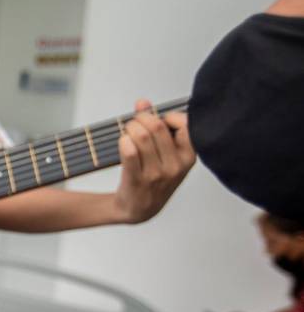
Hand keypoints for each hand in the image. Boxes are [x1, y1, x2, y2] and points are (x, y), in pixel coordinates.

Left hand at [113, 99, 195, 223]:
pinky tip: (123, 142)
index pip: (185, 124)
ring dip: (129, 128)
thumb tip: (142, 102)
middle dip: (141, 118)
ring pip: (141, 137)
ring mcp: (157, 175)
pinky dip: (123, 140)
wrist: (139, 209)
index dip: (167, 116)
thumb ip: (157, 125)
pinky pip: (129, 151)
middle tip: (134, 122)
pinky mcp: (137, 180)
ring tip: (127, 131)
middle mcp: (175, 166)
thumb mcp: (164, 153)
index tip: (158, 120)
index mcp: (189, 157)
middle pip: (157, 127)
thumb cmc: (154, 176)